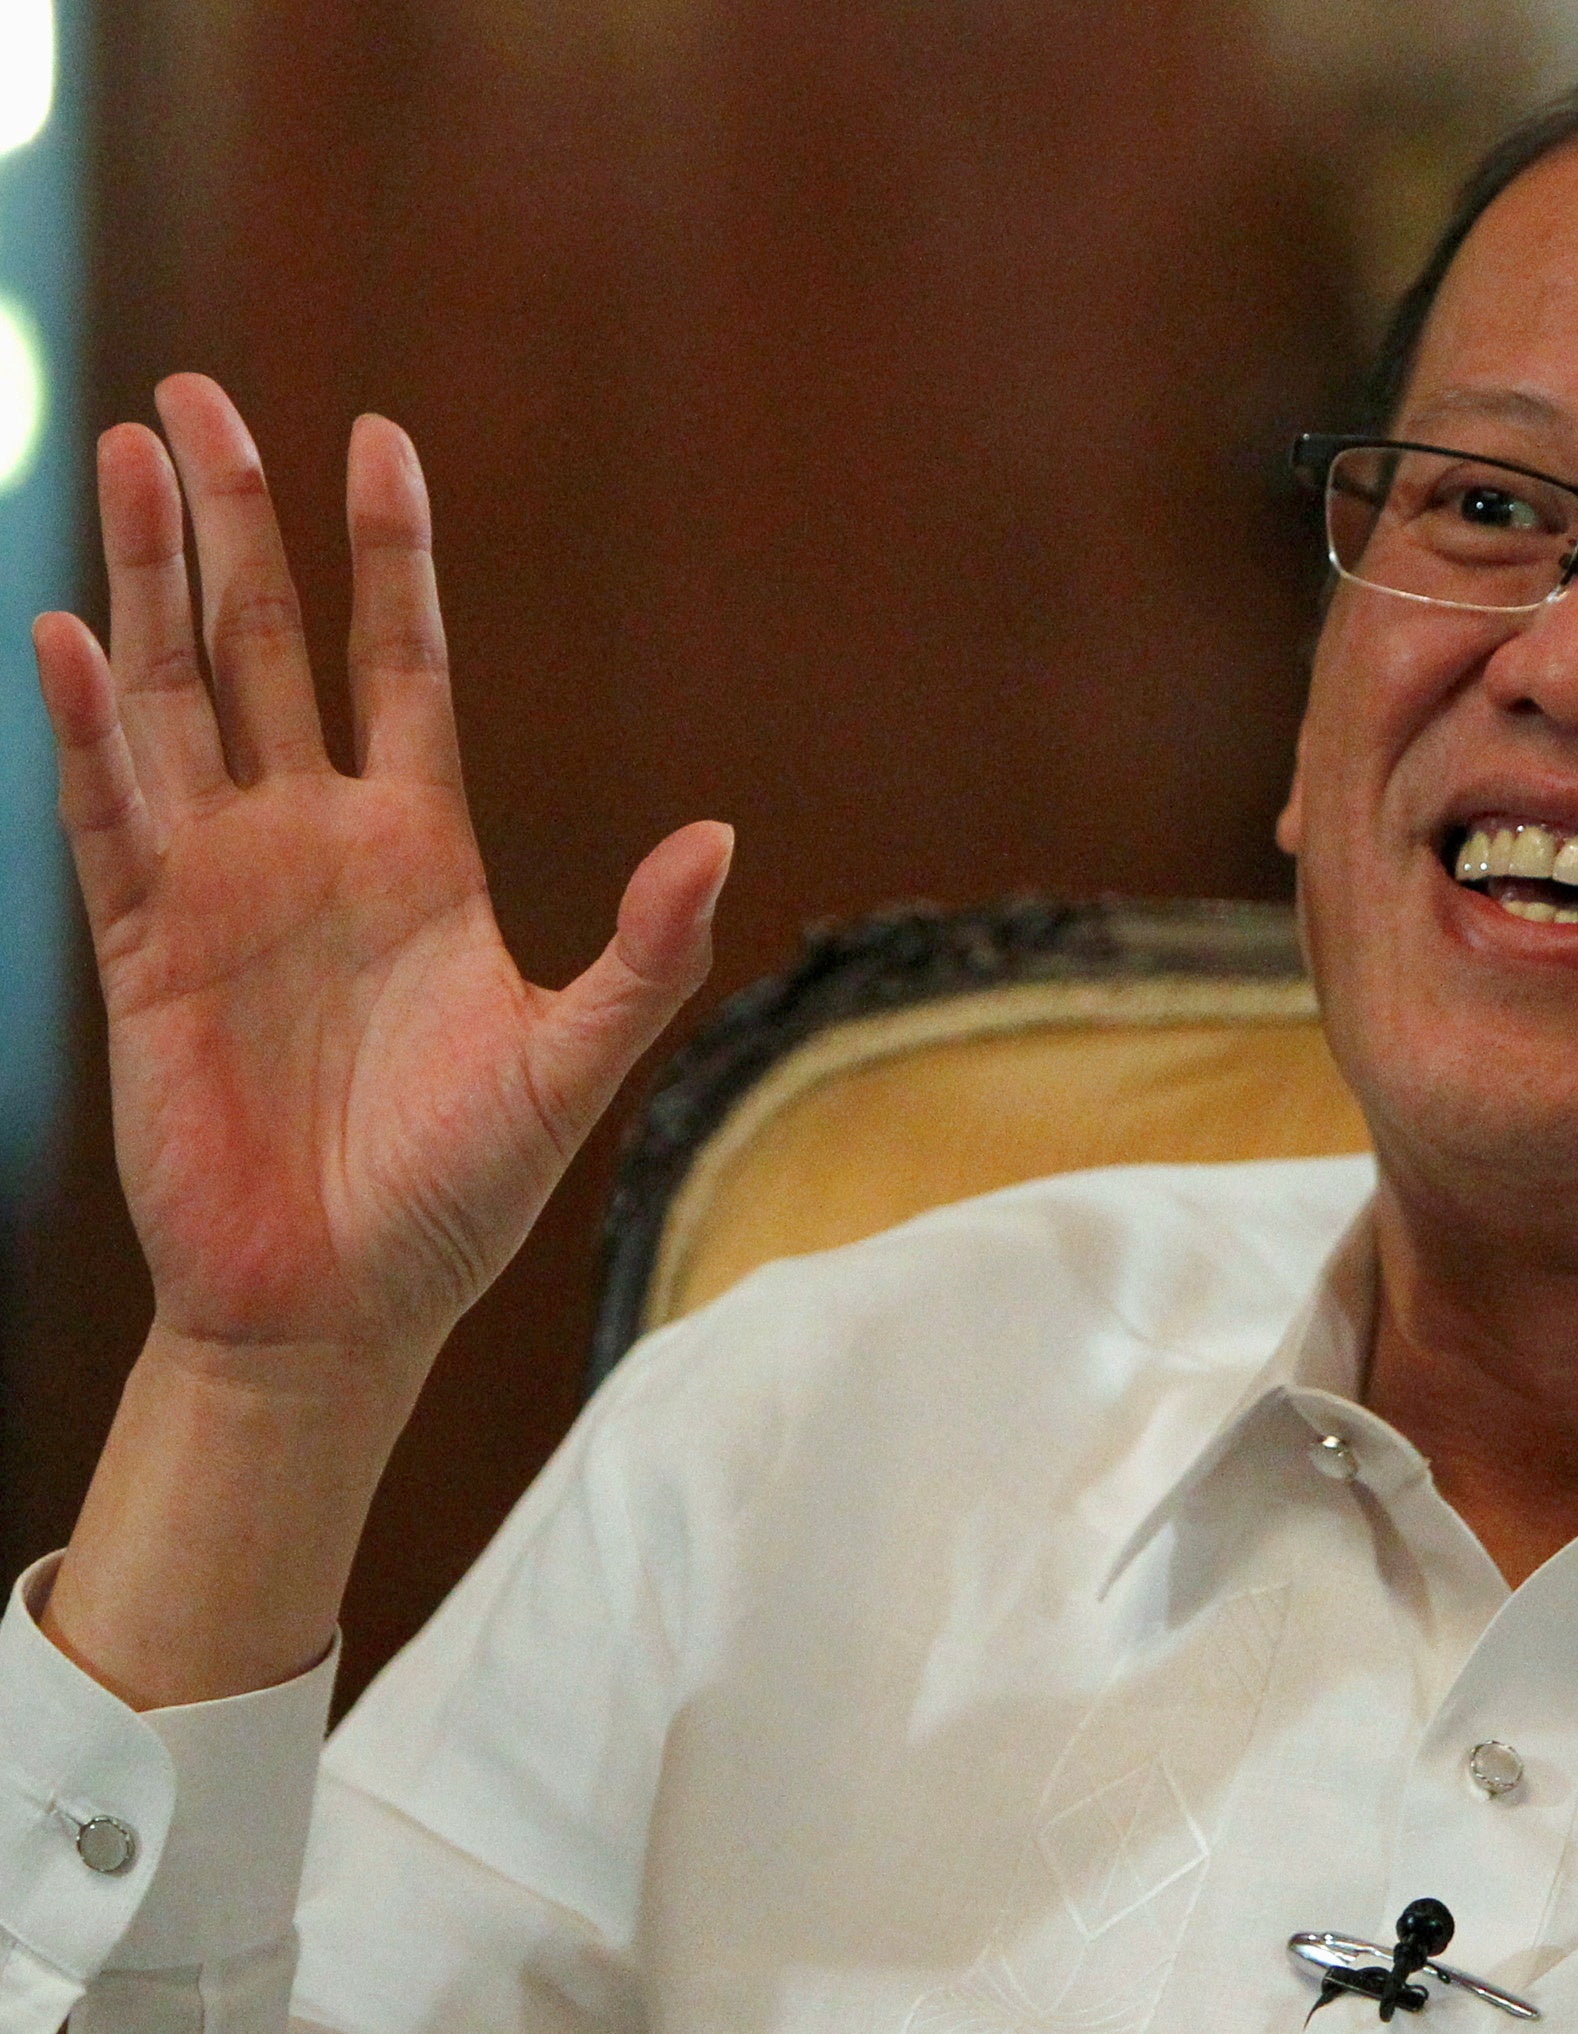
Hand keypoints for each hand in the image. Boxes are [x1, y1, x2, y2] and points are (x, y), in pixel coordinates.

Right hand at [27, 376, 728, 1702]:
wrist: (343, 1306)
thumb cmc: (459, 1194)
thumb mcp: (573, 1060)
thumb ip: (644, 951)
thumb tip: (718, 838)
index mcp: (420, 851)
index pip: (402, 665)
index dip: (387, 556)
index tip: (379, 435)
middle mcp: (313, 844)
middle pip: (267, 647)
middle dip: (241, 524)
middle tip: (203, 394)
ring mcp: (221, 885)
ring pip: (176, 698)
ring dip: (151, 581)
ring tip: (134, 455)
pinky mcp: (144, 948)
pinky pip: (107, 815)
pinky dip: (88, 727)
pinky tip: (70, 633)